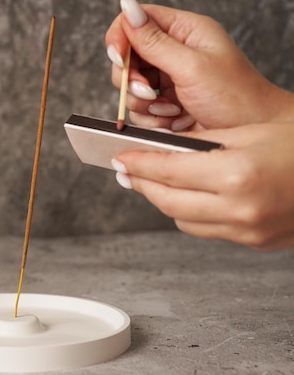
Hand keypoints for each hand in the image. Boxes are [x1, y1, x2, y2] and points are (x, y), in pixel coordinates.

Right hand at [105, 0, 293, 130]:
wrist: (252, 134)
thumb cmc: (235, 97)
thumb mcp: (191, 65)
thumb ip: (154, 41)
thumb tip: (128, 8)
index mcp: (185, 31)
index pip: (137, 20)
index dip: (121, 37)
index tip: (119, 57)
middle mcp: (173, 52)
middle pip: (128, 56)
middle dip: (132, 78)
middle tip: (148, 91)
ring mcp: (167, 80)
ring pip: (129, 86)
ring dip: (142, 102)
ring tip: (169, 110)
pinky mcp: (164, 104)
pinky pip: (138, 109)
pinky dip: (150, 118)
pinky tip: (173, 120)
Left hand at [112, 123, 293, 249]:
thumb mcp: (249, 132)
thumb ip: (201, 143)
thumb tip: (159, 146)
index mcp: (238, 174)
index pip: (169, 170)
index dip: (138, 163)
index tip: (119, 157)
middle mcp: (240, 208)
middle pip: (167, 200)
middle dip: (142, 184)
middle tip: (126, 170)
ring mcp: (248, 230)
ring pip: (182, 219)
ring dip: (163, 200)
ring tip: (154, 180)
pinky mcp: (255, 242)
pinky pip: (205, 230)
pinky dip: (190, 213)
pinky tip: (188, 196)